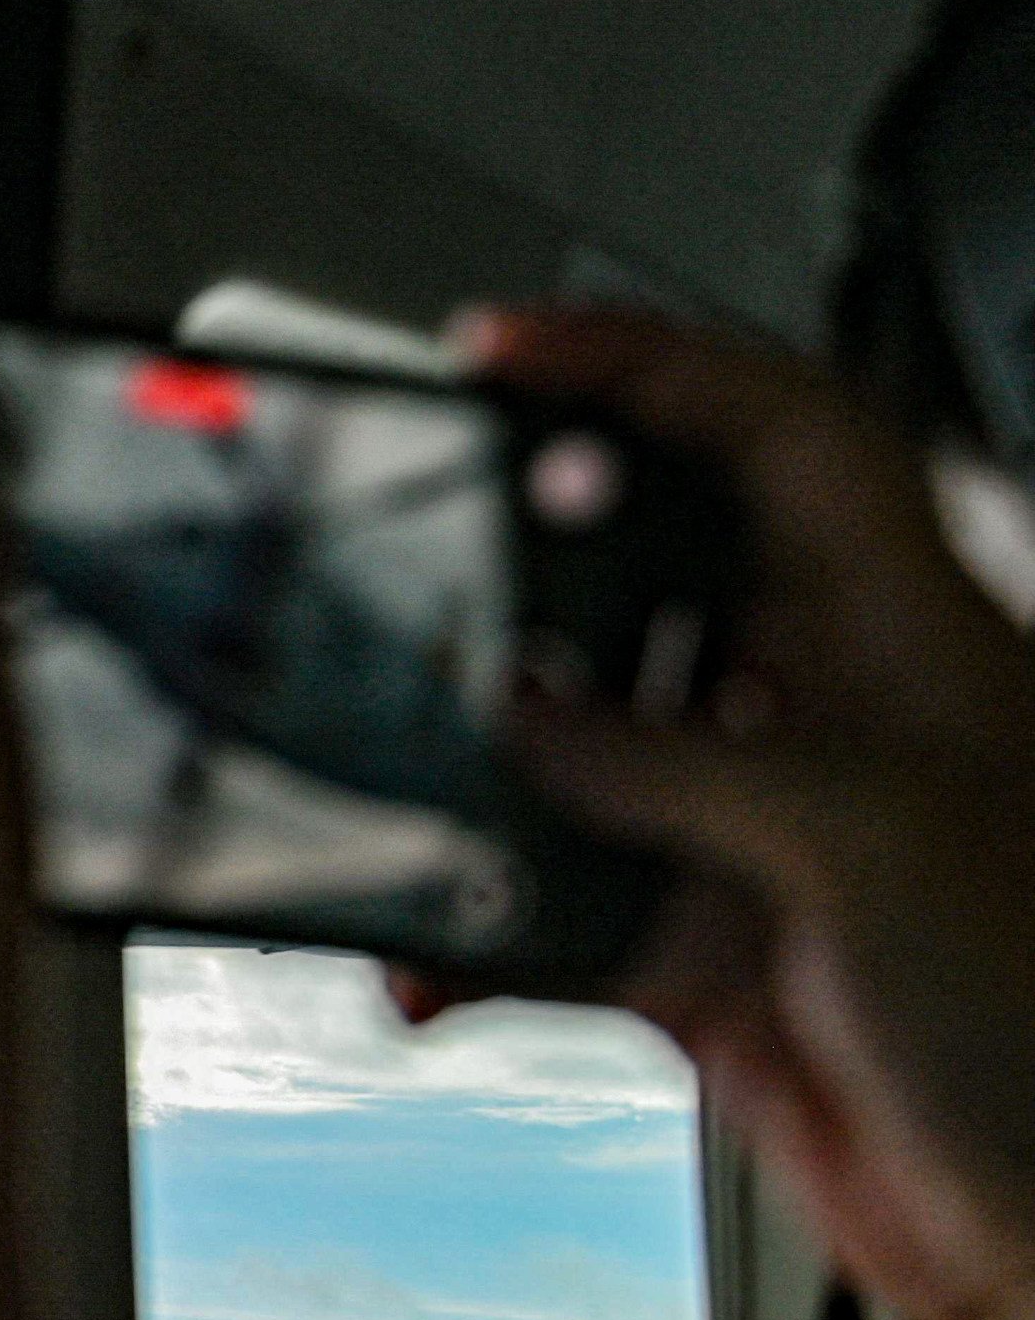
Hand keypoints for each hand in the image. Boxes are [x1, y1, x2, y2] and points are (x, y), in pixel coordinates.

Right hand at [454, 310, 1034, 1319]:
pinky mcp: (700, 945)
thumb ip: (675, 761)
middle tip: (416, 570)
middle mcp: (830, 712)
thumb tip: (530, 718)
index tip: (505, 354)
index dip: (642, 362)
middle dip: (523, 571)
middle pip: (648, 570)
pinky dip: (472, 939)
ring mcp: (758, 829)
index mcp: (909, 632)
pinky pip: (546, 905)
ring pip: (577, 747)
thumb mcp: (862, 841)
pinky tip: (437, 965)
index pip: (773, 427)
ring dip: (480, 786)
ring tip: (410, 795)